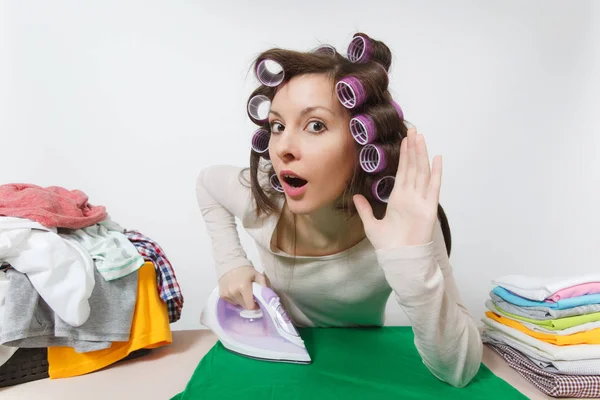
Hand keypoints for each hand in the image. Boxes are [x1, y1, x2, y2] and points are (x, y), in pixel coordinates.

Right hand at [218, 266, 269, 309]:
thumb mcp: (257, 275)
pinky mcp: (222, 295)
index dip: (255, 306)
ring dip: (242, 301)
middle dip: (249, 303)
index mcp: (243, 287)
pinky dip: (235, 299)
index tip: (257, 304)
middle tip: (251, 297)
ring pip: (238, 304)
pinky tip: (236, 291)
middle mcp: (234, 292)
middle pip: (244, 306)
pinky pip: (231, 302)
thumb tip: (268, 296)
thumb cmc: (245, 270)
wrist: (229, 263)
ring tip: (243, 292)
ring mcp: (227, 294)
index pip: (250, 306)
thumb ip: (264, 285)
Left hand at [353, 127, 441, 249]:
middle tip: (413, 130)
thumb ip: (365, 210)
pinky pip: (433, 186)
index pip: (402, 172)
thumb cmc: (388, 245)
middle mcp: (410, 196)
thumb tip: (355, 197)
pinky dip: (436, 172)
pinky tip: (437, 158)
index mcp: (398, 198)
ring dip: (421, 154)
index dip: (404, 156)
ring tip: (421, 137)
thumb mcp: (371, 225)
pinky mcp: (429, 207)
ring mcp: (420, 200)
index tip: (404, 140)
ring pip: (422, 172)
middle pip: (413, 167)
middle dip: (413, 149)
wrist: (399, 258)